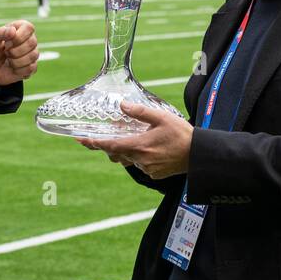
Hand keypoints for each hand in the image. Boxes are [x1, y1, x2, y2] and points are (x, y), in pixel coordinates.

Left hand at [0, 20, 38, 86]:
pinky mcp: (32, 66)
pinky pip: (31, 68)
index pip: (29, 28)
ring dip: (16, 61)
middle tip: (5, 52)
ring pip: (33, 56)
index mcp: (20, 28)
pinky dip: (18, 70)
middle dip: (14, 51)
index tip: (6, 42)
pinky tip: (13, 68)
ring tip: (8, 60)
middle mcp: (29, 39)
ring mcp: (32, 53)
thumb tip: (12, 30)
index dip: (18, 36)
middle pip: (32, 42)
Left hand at [76, 101, 191, 179]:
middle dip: (111, 145)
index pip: (110, 145)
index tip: (82, 140)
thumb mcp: (162, 117)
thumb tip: (122, 105)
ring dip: (127, 150)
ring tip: (136, 139)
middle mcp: (140, 159)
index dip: (94, 143)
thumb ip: (140, 112)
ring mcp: (147, 168)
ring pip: (128, 159)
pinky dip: (140, 157)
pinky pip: (140, 165)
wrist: (198, 154)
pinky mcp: (154, 174)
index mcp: (139, 145)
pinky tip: (151, 149)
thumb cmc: (182, 134)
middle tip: (110, 135)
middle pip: (117, 154)